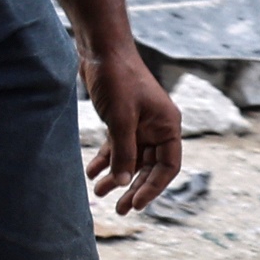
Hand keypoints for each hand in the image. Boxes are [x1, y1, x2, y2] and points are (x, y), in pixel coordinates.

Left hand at [84, 34, 186, 213]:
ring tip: (99, 193)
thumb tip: (124, 183)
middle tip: (118, 210)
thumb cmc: (117, 78)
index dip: (153, 188)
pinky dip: (106, 160)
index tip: (135, 204)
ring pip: (131, 159)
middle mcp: (157, 127)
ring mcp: (140, 124)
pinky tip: (92, 172)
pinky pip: (117, 147)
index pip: (168, 167)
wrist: (100, 49)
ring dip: (116, 176)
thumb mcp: (121, 119)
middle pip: (149, 167)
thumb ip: (124, 152)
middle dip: (133, 188)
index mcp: (167, 126)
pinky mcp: (122, 119)